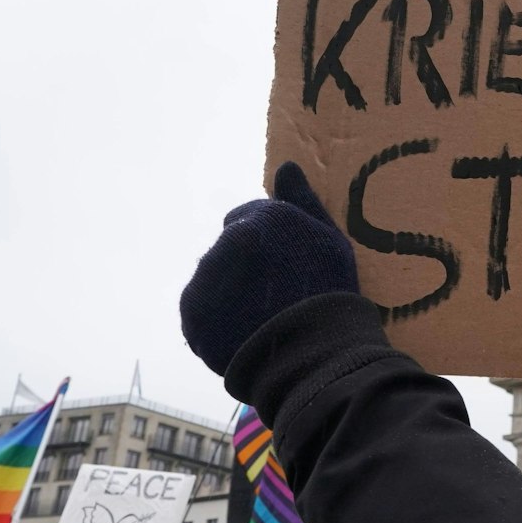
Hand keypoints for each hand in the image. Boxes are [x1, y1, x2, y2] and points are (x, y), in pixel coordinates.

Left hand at [181, 161, 359, 374]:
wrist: (311, 355)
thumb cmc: (329, 293)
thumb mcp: (329, 239)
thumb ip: (302, 201)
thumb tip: (285, 166)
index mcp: (257, 220)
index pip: (248, 217)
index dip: (268, 241)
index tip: (287, 264)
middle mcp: (223, 245)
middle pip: (228, 247)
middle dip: (245, 262)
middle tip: (274, 292)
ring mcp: (204, 283)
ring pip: (212, 277)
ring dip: (229, 289)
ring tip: (260, 316)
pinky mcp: (192, 317)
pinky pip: (201, 311)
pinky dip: (217, 318)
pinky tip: (244, 330)